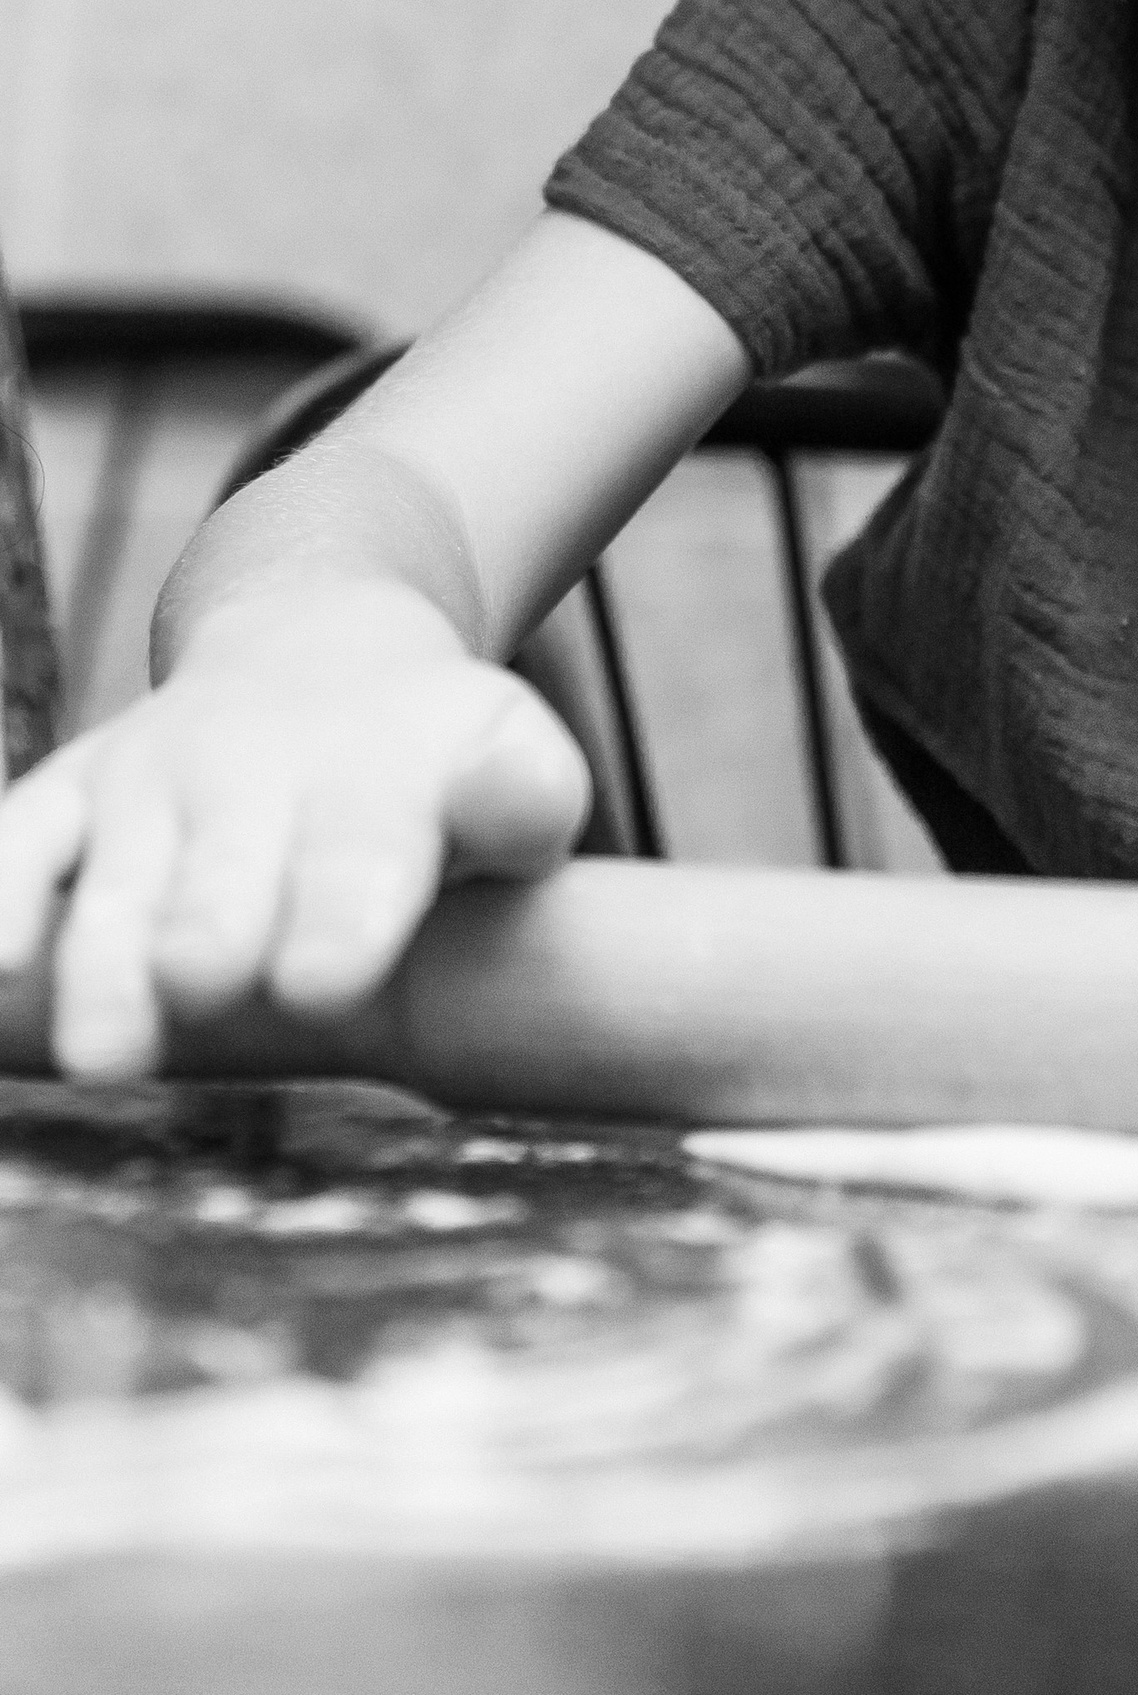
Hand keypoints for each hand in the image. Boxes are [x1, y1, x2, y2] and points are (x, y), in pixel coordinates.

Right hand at [0, 577, 590, 1079]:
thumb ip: (525, 798)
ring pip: (117, 881)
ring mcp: (153, 780)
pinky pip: (17, 842)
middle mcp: (251, 769)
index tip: (321, 975)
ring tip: (108, 1049)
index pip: (361, 853)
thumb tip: (521, 804)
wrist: (321, 650)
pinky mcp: (69, 794)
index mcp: (377, 777)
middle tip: (208, 978)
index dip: (341, 913)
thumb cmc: (431, 766)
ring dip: (106, 961)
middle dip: (212, 928)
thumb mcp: (508, 763)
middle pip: (224, 874)